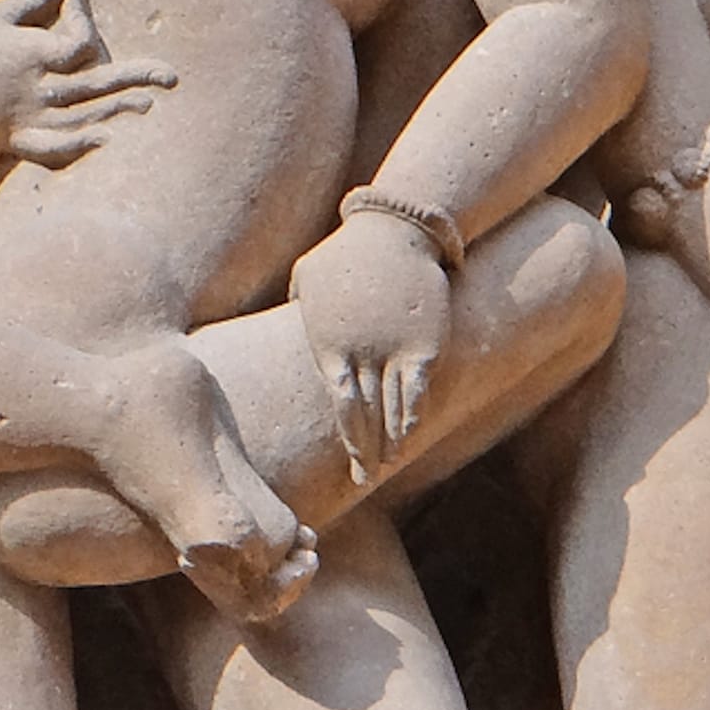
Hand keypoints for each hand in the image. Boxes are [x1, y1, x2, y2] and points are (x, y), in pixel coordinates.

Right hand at [0, 0, 175, 174]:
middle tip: (173, 77)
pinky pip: (57, 149)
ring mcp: (28, 119)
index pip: (79, 40)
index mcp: (28, 52)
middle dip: (135, 78)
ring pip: (84, 117)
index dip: (86, 13)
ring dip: (118, 112)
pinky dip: (83, 146)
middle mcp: (35, 88)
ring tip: (148, 105)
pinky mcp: (18, 142)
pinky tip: (107, 140)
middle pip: (95, 83)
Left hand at [291, 208, 451, 477]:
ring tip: (388, 463)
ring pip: (394, 410)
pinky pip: (419, 390)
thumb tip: (284, 312)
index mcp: (330, 345)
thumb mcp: (308, 275)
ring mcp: (394, 351)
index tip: (349, 460)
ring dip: (393, 441)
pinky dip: (414, 416)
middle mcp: (362, 355)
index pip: (340, 405)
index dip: (348, 436)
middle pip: (365, 417)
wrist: (396, 231)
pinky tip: (410, 434)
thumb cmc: (345, 251)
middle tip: (366, 478)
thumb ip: (298, 302)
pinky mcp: (425, 344)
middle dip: (367, 452)